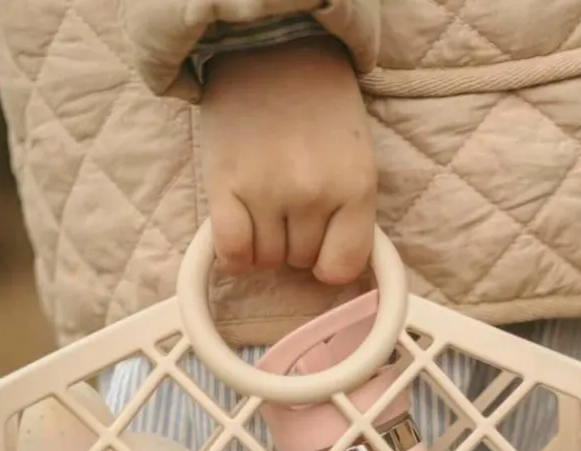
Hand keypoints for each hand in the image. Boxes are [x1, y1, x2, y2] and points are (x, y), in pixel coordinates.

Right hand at [199, 37, 376, 284]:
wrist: (271, 48)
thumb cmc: (318, 107)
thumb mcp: (356, 160)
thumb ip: (349, 216)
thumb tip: (330, 271)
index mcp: (356, 188)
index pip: (341, 266)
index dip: (327, 261)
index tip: (320, 246)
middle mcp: (313, 193)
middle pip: (299, 261)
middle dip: (294, 240)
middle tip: (289, 200)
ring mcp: (267, 189)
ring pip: (265, 259)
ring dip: (262, 241)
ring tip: (264, 200)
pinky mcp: (225, 183)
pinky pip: (232, 251)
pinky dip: (234, 253)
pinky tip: (238, 229)